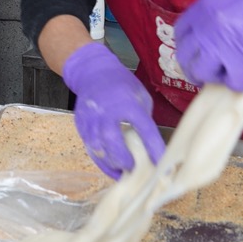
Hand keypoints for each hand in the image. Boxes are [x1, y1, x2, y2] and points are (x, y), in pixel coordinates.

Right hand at [63, 43, 165, 178]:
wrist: (92, 72)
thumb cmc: (121, 84)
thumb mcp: (140, 96)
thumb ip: (144, 119)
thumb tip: (151, 146)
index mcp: (127, 102)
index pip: (144, 129)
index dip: (154, 148)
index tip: (162, 164)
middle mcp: (106, 111)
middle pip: (113, 140)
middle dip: (125, 159)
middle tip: (135, 168)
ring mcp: (90, 118)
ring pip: (98, 147)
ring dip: (111, 162)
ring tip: (123, 169)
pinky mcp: (81, 124)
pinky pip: (89, 147)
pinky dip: (101, 160)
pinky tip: (111, 166)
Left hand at [175, 0, 242, 90]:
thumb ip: (217, 14)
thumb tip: (214, 32)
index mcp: (204, 6)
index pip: (181, 34)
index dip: (189, 47)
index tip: (197, 54)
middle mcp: (207, 24)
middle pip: (186, 56)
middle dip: (195, 67)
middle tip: (209, 72)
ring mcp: (222, 41)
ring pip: (202, 72)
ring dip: (214, 78)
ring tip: (228, 75)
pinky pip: (232, 82)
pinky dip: (239, 84)